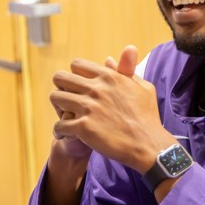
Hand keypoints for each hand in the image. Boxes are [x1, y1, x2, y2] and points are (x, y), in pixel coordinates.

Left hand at [51, 45, 175, 171]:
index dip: (75, 76)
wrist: (148, 145)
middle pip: (60, 77)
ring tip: (65, 117)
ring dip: (58, 108)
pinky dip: (59, 131)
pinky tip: (65, 134)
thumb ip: (125, 71)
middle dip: (61, 88)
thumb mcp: (142, 88)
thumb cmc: (148, 117)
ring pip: (56, 98)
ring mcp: (88, 107)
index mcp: (109, 77)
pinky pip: (59, 125)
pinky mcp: (84, 127)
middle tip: (67, 102)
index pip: (77, 64)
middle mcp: (96, 89)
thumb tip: (108, 59)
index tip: (78, 87)